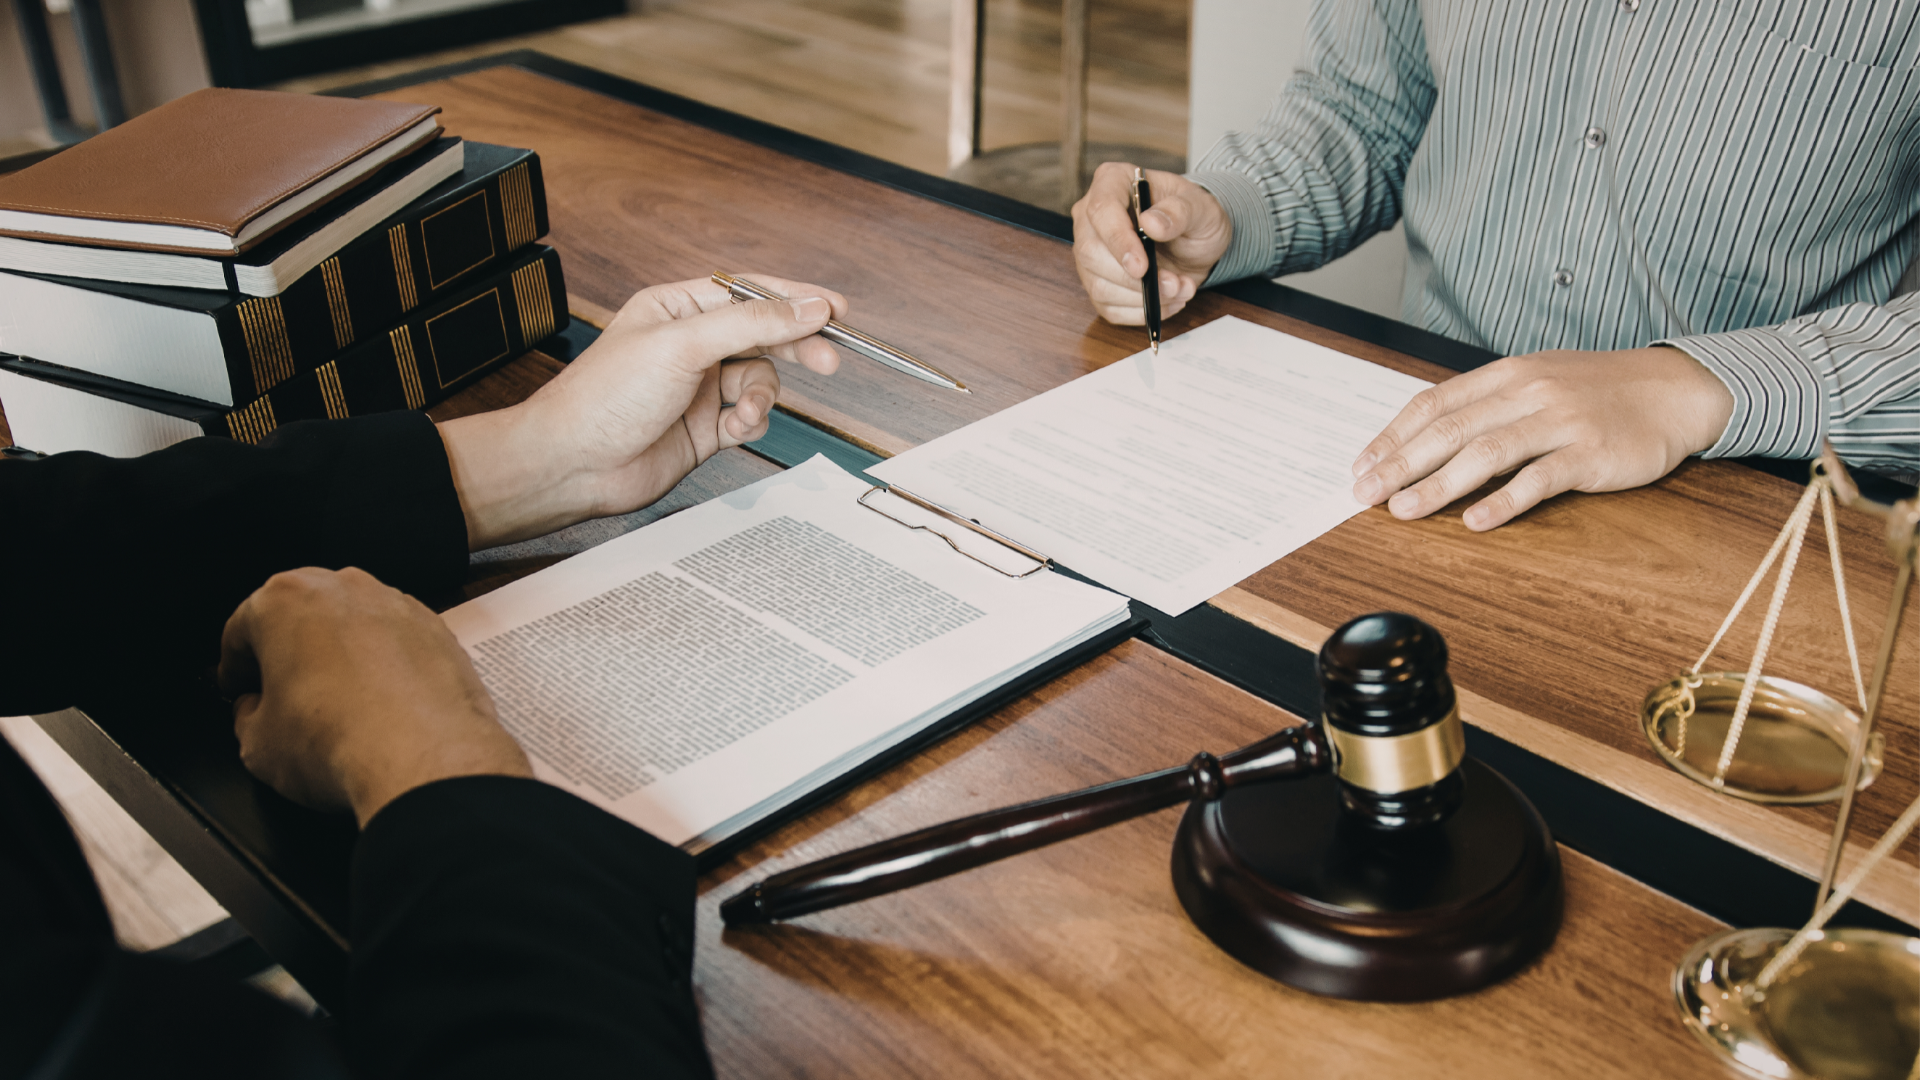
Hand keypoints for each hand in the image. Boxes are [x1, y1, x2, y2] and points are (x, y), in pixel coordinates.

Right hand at [217, 567, 530, 827]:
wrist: (425, 758)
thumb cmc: (339, 740)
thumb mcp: (257, 743)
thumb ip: (247, 716)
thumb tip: (255, 713)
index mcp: (285, 600)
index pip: (243, 628)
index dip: (235, 666)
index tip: (238, 688)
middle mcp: (345, 589)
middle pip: (302, 616)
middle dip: (290, 652)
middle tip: (283, 695)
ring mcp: (398, 605)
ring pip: (355, 625)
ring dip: (342, 656)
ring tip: (338, 705)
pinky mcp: (439, 630)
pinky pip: (399, 643)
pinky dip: (388, 666)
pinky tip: (382, 705)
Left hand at [439, 274, 846, 547]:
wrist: (574, 464)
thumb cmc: (604, 397)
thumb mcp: (683, 345)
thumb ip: (752, 323)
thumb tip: (806, 308)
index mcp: (677, 309)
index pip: (749, 292)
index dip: (794, 298)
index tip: (834, 308)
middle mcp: (691, 345)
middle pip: (763, 335)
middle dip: (795, 347)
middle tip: (828, 359)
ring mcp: (699, 387)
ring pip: (760, 380)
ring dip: (762, 396)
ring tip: (746, 411)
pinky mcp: (705, 427)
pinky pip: (750, 416)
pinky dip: (751, 422)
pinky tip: (734, 429)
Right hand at [1071, 163, 1231, 324]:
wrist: (1196, 243)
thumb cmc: (1194, 216)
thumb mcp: (1201, 207)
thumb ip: (1180, 211)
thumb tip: (1151, 223)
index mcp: (1112, 182)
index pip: (1101, 210)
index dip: (1118, 240)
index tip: (1142, 266)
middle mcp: (1092, 217)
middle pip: (1091, 253)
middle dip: (1134, 279)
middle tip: (1174, 284)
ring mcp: (1091, 252)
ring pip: (1099, 286)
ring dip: (1143, 298)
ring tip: (1179, 290)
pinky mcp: (1098, 282)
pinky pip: (1109, 307)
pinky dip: (1141, 312)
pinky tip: (1167, 302)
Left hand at [1350, 346, 1735, 530]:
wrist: (1675, 389)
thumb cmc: (1598, 392)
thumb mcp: (1537, 381)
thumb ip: (1486, 405)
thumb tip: (1427, 438)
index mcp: (1506, 374)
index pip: (1434, 404)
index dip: (1393, 436)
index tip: (1363, 465)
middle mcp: (1527, 392)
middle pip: (1450, 430)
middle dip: (1401, 464)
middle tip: (1366, 494)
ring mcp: (1559, 421)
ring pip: (1486, 453)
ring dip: (1439, 485)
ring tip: (1405, 510)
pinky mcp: (1589, 452)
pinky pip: (1539, 478)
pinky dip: (1504, 500)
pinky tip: (1475, 521)